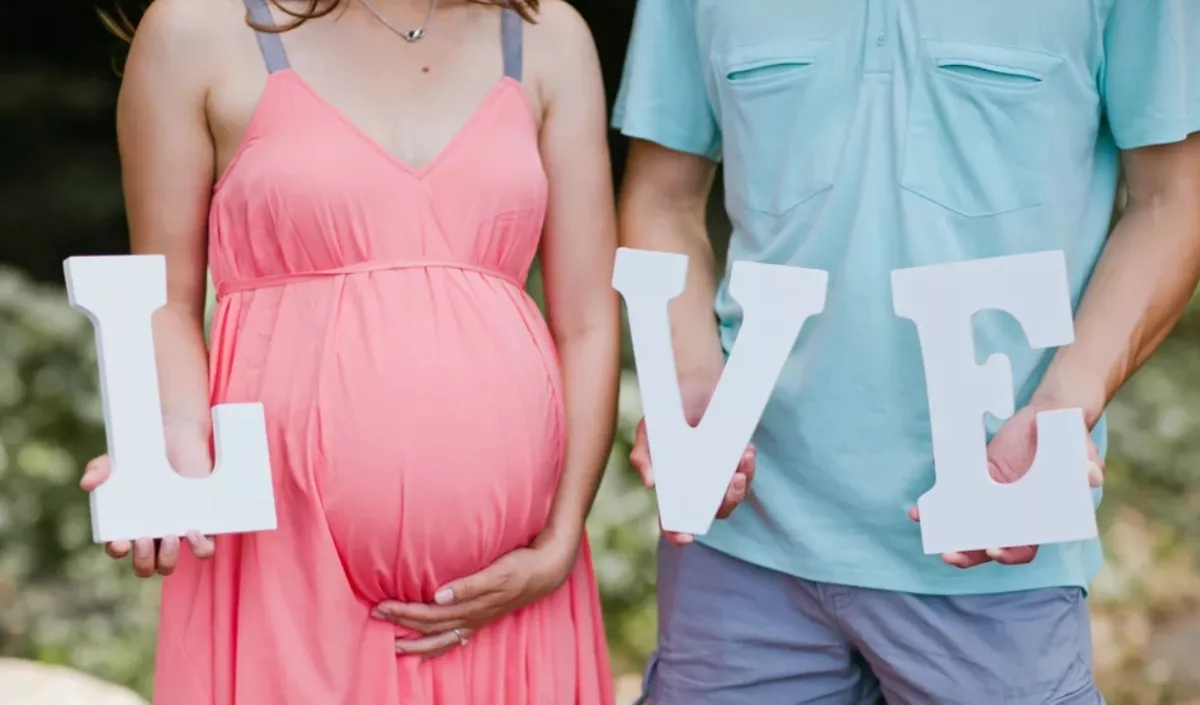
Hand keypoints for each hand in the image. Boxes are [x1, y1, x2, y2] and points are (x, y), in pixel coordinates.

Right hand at [80, 424, 216, 576]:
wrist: (177, 441)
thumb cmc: (141, 456)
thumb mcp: (118, 460)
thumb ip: (100, 469)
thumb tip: (88, 483)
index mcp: (127, 525)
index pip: (117, 549)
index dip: (116, 551)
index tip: (120, 542)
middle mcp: (150, 535)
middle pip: (144, 567)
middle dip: (143, 562)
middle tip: (144, 539)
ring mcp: (175, 532)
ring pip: (168, 565)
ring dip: (168, 559)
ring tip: (170, 536)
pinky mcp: (200, 525)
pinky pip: (203, 549)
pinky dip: (200, 548)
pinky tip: (194, 531)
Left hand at [372, 533, 578, 658]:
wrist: (549, 570)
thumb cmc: (522, 566)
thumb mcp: (497, 572)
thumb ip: (468, 585)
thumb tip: (438, 595)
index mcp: (471, 607)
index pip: (428, 615)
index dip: (403, 612)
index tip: (381, 606)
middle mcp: (472, 618)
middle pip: (429, 628)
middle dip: (401, 624)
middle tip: (376, 616)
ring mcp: (479, 620)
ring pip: (442, 639)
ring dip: (418, 644)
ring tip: (397, 647)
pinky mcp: (485, 617)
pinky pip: (457, 638)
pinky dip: (441, 644)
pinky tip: (434, 645)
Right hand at [629, 372, 755, 544]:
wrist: (694, 381)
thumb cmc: (668, 409)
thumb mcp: (650, 429)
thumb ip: (643, 454)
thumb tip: (651, 483)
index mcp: (671, 484)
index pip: (671, 518)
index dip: (676, 532)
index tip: (686, 538)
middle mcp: (694, 485)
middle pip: (711, 511)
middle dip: (726, 502)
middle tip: (734, 481)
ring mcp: (715, 475)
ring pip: (732, 495)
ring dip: (742, 484)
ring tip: (742, 457)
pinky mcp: (733, 461)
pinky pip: (745, 475)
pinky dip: (749, 466)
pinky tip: (746, 450)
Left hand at [908, 403, 1104, 568]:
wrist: (1050, 418)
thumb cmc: (1070, 441)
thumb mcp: (1082, 450)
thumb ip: (1087, 464)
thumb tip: (1091, 476)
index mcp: (1041, 517)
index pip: (1024, 547)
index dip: (1010, 553)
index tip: (994, 549)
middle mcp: (1014, 515)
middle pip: (989, 544)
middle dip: (969, 553)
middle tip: (951, 554)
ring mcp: (993, 500)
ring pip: (968, 526)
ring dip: (948, 535)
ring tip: (931, 532)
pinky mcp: (977, 482)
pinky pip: (955, 498)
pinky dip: (937, 506)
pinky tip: (919, 510)